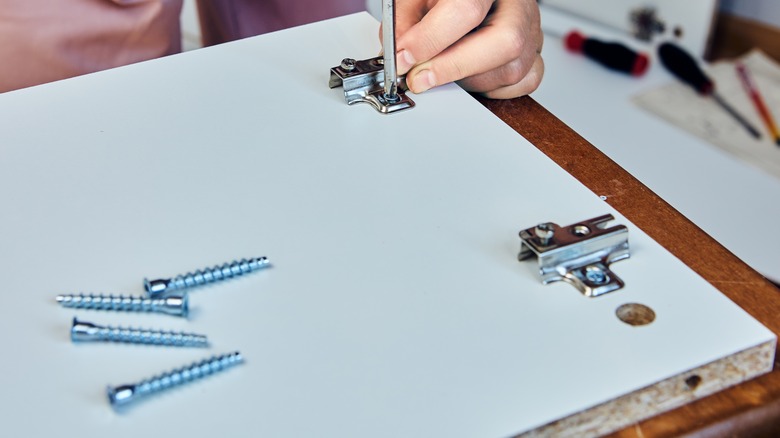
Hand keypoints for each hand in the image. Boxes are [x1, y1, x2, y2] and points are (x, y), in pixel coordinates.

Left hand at [386, 0, 543, 98]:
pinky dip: (493, 89)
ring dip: (468, 81)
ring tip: (442, 72)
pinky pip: (524, 82)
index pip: (466, 9)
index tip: (403, 58)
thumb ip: (404, 21)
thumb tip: (397, 55)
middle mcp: (517, 4)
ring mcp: (531, 29)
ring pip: (512, 69)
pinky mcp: (535, 54)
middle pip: (505, 41)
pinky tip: (472, 77)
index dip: (430, 39)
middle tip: (419, 78)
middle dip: (454, 67)